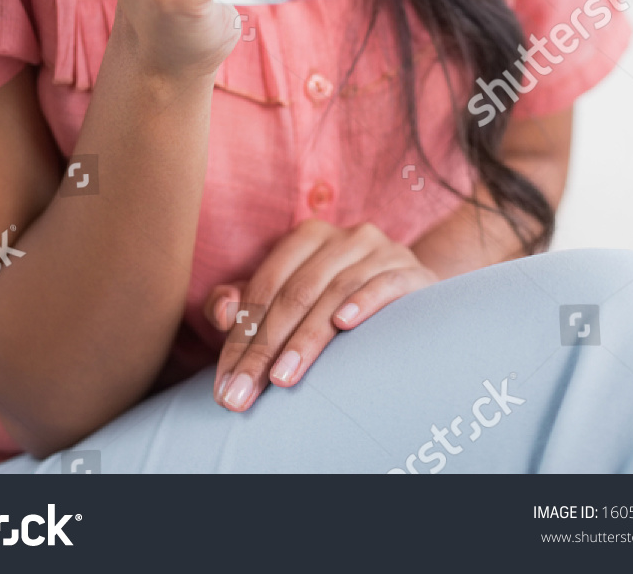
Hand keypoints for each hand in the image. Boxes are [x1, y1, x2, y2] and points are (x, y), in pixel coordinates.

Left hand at [204, 220, 437, 411]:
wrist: (411, 288)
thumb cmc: (338, 299)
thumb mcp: (292, 294)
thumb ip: (248, 302)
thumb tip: (220, 312)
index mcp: (307, 238)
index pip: (265, 287)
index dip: (241, 335)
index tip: (224, 385)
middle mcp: (343, 238)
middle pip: (295, 293)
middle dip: (264, 349)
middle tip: (242, 395)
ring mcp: (380, 251)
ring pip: (334, 292)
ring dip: (305, 339)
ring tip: (281, 379)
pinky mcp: (411, 271)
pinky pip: (384, 283)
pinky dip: (363, 301)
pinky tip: (343, 325)